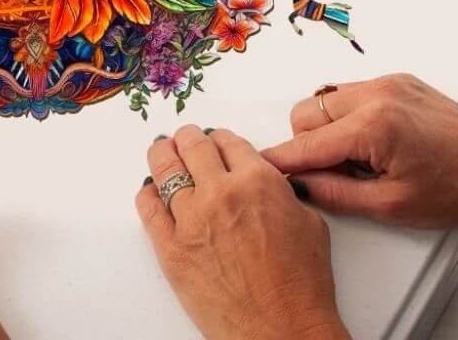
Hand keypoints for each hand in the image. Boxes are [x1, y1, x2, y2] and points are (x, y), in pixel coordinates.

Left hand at [136, 126, 349, 339]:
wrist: (283, 334)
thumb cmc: (302, 288)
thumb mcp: (309, 223)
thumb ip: (281, 192)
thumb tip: (265, 182)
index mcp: (257, 181)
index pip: (228, 141)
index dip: (221, 139)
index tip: (216, 140)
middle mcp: (221, 192)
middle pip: (193, 145)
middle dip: (189, 138)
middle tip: (186, 139)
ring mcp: (191, 219)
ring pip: (165, 168)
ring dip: (163, 154)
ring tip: (162, 150)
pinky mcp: (170, 248)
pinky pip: (148, 209)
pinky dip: (148, 195)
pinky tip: (150, 190)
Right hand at [262, 74, 457, 226]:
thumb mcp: (392, 206)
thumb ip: (336, 194)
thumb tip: (299, 185)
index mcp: (373, 127)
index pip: (307, 144)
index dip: (282, 161)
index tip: (261, 167)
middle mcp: (374, 95)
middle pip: (305, 113)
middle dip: (309, 144)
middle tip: (337, 172)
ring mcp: (385, 83)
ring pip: (324, 99)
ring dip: (327, 128)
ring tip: (360, 157)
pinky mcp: (395, 79)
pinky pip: (349, 93)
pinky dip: (348, 116)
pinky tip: (373, 141)